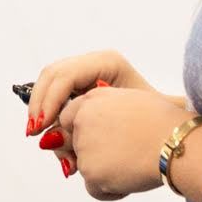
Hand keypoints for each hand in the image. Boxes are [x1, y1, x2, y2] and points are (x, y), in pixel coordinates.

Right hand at [23, 49, 156, 139]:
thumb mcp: (124, 121)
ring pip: (49, 84)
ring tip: (44, 138)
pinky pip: (55, 94)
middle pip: (52, 74)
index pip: (65, 75)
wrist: (166, 124)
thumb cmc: (157, 121)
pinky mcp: (81, 86)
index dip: (49, 100)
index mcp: (108, 62)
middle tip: (34, 132)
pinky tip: (52, 136)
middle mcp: (94, 63)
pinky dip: (49, 114)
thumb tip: (53, 139)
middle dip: (39, 103)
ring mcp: (86, 72)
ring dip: (40, 110)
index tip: (42, 127)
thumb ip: (92, 129)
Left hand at [53, 86, 198, 200]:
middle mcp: (82, 121)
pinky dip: (110, 191)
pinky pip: (94, 189)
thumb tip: (91, 130)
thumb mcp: (130, 101)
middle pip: (78, 146)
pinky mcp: (92, 173)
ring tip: (135, 165)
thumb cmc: (164, 122)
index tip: (107, 141)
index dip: (88, 133)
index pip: (70, 119)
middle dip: (97, 154)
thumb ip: (105, 111)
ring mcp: (85, 147)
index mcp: (91, 99)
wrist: (177, 142)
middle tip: (128, 154)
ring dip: (107, 173)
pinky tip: (131, 181)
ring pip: (87, 168)